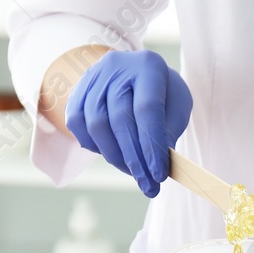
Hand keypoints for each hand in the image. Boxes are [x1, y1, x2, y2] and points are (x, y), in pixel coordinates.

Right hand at [67, 50, 190, 196]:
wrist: (138, 76)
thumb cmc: (163, 95)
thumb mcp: (177, 108)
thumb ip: (168, 132)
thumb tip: (158, 164)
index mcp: (149, 66)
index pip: (147, 110)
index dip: (152, 146)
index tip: (159, 176)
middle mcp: (117, 66)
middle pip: (119, 119)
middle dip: (135, 159)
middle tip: (148, 185)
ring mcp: (93, 76)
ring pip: (96, 123)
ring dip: (115, 156)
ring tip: (133, 172)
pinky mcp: (76, 90)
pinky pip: (77, 123)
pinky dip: (93, 145)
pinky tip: (111, 154)